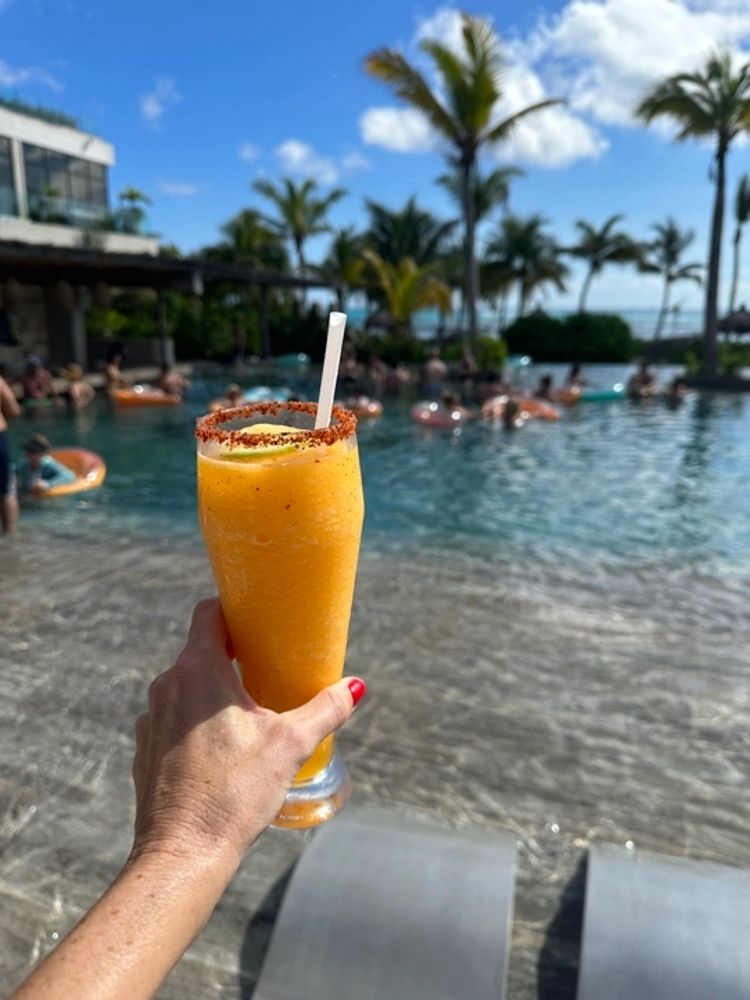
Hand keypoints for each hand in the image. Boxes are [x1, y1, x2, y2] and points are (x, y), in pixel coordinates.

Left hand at [131, 598, 363, 869]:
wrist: (182, 854)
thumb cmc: (234, 793)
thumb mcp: (290, 745)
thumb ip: (325, 709)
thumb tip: (355, 687)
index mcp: (198, 670)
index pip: (209, 614)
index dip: (234, 608)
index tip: (259, 616)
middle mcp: (167, 686)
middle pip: (200, 650)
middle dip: (234, 654)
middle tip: (268, 664)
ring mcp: (151, 718)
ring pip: (187, 686)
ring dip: (215, 690)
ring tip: (249, 711)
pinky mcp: (146, 749)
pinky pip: (174, 718)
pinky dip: (197, 721)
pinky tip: (222, 748)